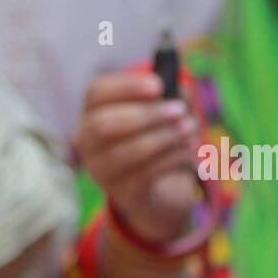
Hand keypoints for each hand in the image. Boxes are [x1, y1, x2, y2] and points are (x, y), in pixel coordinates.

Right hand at [76, 71, 199, 242]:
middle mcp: (87, 140)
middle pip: (103, 124)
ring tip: (190, 128)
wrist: (151, 186)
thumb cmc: (151, 134)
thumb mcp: (158, 111)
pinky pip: (146, 174)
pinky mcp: (123, 191)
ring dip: (164, 137)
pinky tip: (188, 149)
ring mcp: (101, 170)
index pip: (96, 92)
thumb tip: (182, 93)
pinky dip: (171, 158)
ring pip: (127, 152)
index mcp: (91, 110)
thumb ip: (169, 96)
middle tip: (180, 109)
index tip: (159, 85)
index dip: (126, 87)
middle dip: (146, 115)